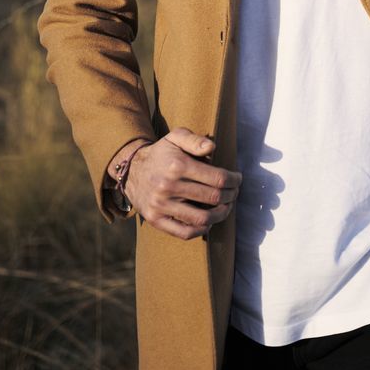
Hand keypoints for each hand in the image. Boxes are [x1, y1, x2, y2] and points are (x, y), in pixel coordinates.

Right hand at [122, 128, 241, 239]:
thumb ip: (195, 140)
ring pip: (202, 218)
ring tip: (226, 207)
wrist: (131, 170)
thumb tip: (213, 147)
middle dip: (231, 196)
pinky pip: (184, 232)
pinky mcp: (156, 220)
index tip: (238, 179)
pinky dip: (202, 230)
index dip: (234, 180)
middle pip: (213, 198)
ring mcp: (161, 205)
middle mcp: (169, 186)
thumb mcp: (176, 137)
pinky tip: (209, 222)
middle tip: (234, 193)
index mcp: (178, 165)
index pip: (218, 178)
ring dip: (221, 214)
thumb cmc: (161, 153)